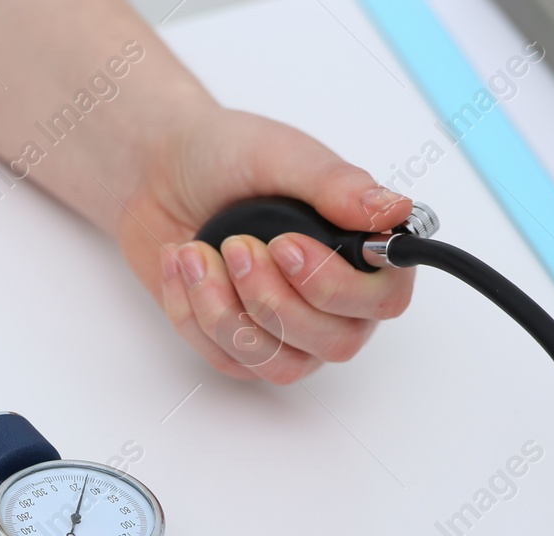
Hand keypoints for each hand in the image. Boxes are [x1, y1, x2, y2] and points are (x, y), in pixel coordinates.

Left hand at [119, 105, 416, 383]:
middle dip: (274, 300)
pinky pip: (228, 359)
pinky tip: (182, 266)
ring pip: (280, 363)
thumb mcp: (282, 155)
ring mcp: (289, 332)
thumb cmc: (227, 157)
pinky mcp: (240, 348)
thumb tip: (394, 210)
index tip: (287, 245)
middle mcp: (337, 301)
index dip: (337, 286)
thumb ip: (337, 184)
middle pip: (335, 343)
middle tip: (237, 246)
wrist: (159, 169)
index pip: (385, 300)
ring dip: (227, 311)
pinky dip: (194, 313)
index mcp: (364, 250)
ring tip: (196, 253)